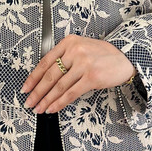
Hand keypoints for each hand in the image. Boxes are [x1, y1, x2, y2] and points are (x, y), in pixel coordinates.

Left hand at [20, 34, 136, 113]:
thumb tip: (47, 79)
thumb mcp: (81, 47)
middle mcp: (74, 51)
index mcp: (69, 42)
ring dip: (47, 100)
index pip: (45, 62)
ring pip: (59, 86)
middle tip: (29, 102)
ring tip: (39, 108)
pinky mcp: (91, 77)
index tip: (25, 88)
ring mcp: (83, 64)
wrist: (126, 56)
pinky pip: (71, 93)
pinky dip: (60, 102)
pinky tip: (53, 108)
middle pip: (50, 75)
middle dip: (37, 92)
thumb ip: (65, 57)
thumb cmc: (103, 54)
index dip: (33, 77)